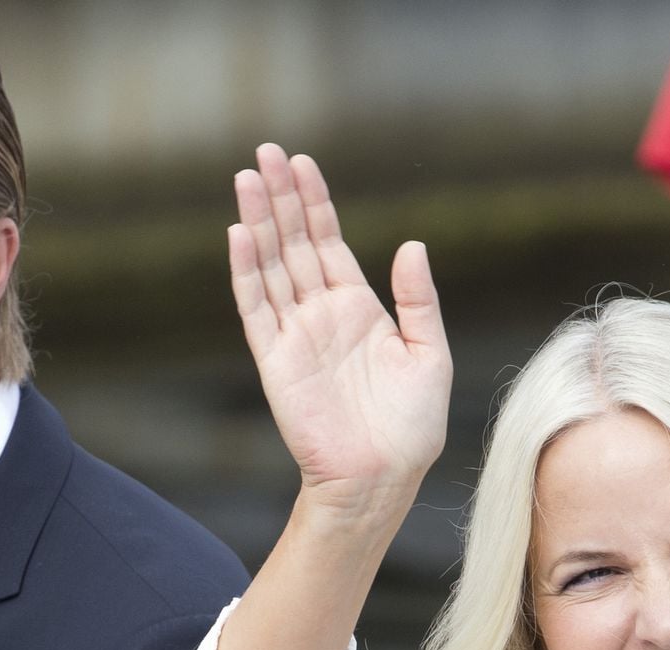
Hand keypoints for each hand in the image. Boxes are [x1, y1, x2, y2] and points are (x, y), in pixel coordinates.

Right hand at [229, 144, 451, 520]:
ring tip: (247, 177)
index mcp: (359, 308)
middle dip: (280, 197)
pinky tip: (239, 234)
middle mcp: (322, 315)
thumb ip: (418, 299)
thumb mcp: (429, 354)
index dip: (315, 202)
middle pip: (294, 243)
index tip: (302, 162)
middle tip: (264, 152)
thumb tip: (412, 244)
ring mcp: (295, 335)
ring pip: (271, 265)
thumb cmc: (411, 428)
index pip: (329, 242)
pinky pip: (256, 307)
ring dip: (258, 222)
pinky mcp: (275, 360)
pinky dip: (246, 271)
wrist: (381, 479)